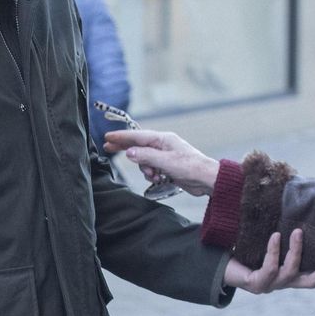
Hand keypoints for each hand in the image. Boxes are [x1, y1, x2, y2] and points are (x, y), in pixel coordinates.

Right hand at [102, 129, 219, 195]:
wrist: (206, 179)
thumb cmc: (191, 167)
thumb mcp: (165, 162)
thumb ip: (146, 156)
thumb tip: (129, 153)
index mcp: (163, 139)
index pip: (137, 136)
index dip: (121, 137)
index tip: (108, 137)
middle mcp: (163, 145)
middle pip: (138, 145)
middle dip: (125, 148)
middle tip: (108, 148)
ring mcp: (165, 156)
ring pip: (144, 160)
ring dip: (145, 169)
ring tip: (154, 175)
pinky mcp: (167, 166)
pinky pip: (151, 168)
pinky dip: (151, 174)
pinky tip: (158, 178)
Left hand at [224, 230, 314, 293]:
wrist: (219, 261)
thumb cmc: (247, 248)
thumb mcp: (269, 240)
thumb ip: (284, 228)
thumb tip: (298, 198)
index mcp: (288, 275)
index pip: (314, 277)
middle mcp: (281, 283)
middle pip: (309, 282)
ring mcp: (270, 285)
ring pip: (290, 271)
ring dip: (296, 251)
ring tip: (297, 232)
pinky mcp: (256, 284)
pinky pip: (270, 268)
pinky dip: (274, 251)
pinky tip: (275, 237)